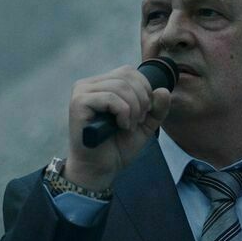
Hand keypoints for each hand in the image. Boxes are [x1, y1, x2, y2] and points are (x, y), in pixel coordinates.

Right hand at [65, 65, 171, 189]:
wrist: (100, 168)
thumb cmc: (117, 146)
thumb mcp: (145, 125)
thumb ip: (157, 108)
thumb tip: (163, 90)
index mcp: (102, 84)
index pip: (130, 72)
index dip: (144, 90)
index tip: (144, 114)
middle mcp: (89, 84)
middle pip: (127, 76)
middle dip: (141, 100)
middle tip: (138, 121)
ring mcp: (81, 92)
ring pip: (120, 87)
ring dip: (133, 109)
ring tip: (129, 126)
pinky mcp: (78, 103)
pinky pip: (110, 98)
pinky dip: (123, 113)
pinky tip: (120, 126)